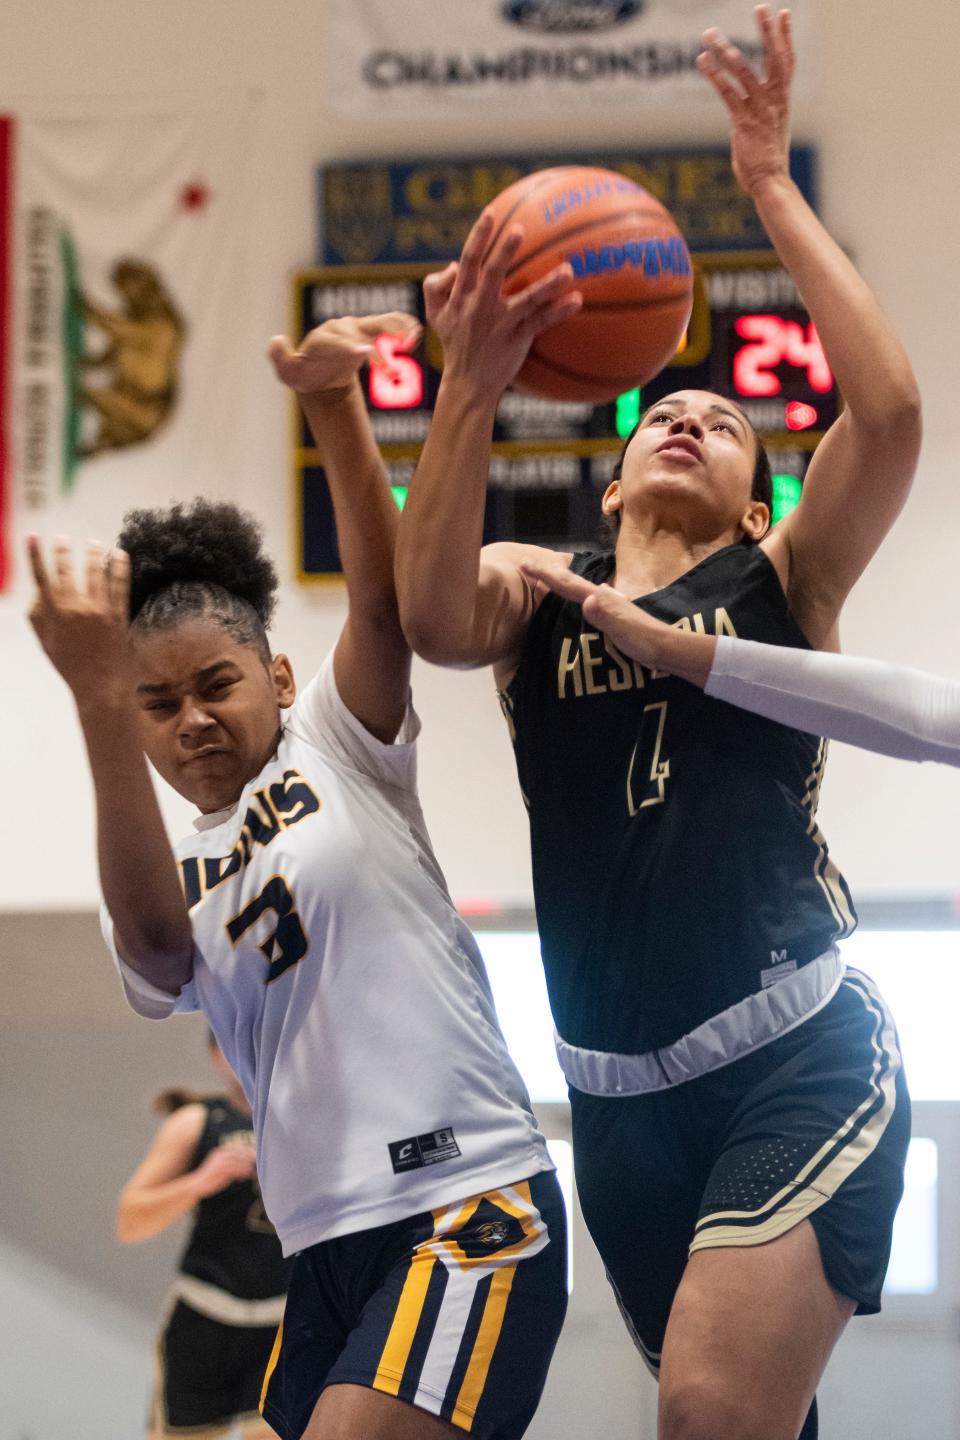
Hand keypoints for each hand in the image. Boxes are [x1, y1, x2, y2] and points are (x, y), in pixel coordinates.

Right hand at [27, 535, 131, 706]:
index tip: (32, 536)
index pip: (41, 577)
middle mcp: (76, 608)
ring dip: (93, 553)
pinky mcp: (118, 614)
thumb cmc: (70, 666)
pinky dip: (120, 566)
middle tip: (63, 537)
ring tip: (94, 543)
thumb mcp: (46, 643)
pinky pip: (120, 584)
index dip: (35, 555)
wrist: (100, 686)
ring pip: (96, 572)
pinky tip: (120, 554)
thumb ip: (37, 617)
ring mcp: (99, 609)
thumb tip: (36, 593)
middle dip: (63, 550)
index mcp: (54, 614)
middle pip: (68, 570)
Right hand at [192, 1142, 257, 1197]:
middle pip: (240, 1153)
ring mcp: (220, 1163)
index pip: (238, 1148)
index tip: (257, 1153)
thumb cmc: (210, 1177)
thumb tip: (247, 1165)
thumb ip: (231, 1163)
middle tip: (259, 1160)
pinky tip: (250, 1175)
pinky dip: (244, 1172)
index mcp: (220, 1152)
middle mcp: (220, 1155)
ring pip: (238, 1161)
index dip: (249, 1150)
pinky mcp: (219, 1171)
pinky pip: (235, 1170)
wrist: (196, 1185)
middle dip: (250, 1156)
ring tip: (256, 1169)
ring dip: (248, 1165)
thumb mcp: (220, 1166)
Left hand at [268, 312, 421, 395]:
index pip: (334, 341)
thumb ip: (281, 359)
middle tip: (389, 368)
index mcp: (321, 339)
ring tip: (411, 338)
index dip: (347, 346)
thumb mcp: (288, 372)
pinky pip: (387, 324)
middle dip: (374, 350)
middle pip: (358, 334)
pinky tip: (415, 332)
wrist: (318, 371)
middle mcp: (340, 328)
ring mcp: (356, 328)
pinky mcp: (370, 332)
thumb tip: (276, 340)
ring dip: (394, 330)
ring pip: (376, 325)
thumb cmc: (304, 373)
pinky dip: (401, 326)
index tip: (362, 353)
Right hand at [423, 213, 581, 399]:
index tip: (491, 213)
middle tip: (519, 229)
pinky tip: (578, 300)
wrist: (467, 384)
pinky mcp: (517, 340)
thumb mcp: (434, 315)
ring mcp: (501, 324)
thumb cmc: (454, 344)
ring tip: (568, 270)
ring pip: (526, 300)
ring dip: (547, 284)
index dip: (479, 236)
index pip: (469, 261)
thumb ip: (436, 285)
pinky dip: (559, 312)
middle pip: (493, 273)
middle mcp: (480, 307)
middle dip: (505, 251)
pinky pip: (540, 323)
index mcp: (461, 297)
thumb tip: (454, 263)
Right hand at [519, 554, 668, 668]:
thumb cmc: (644, 641)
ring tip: (550, 577)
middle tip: (529, 564)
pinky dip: (578, 596)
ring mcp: (610, 605)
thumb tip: (587, 598)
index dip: (545, 575)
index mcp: (600, 599)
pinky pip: (588, 600)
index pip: (567, 585)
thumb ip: (605, 615)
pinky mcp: (614, 615)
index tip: (524, 562)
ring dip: (563, 583)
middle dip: (550, 574)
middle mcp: (603, 598)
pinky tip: (586, 599)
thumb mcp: (623, 630)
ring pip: (580, 589)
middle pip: (571, 582)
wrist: (668, 647)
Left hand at [698, 6, 793, 195]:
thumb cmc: (766, 160)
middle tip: (760, 7)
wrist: (770, 182)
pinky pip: (727, 93)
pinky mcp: (743, 122)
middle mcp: (773, 100)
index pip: (787, 62)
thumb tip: (740, 111)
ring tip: (710, 34)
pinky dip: (714, 75)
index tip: (783, 13)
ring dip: (725, 49)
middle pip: (773, 58)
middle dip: (766, 31)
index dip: (785, 37)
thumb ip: (756, 113)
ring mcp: (759, 110)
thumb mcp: (767, 130)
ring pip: (743, 71)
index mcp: (782, 100)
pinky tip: (703, 61)